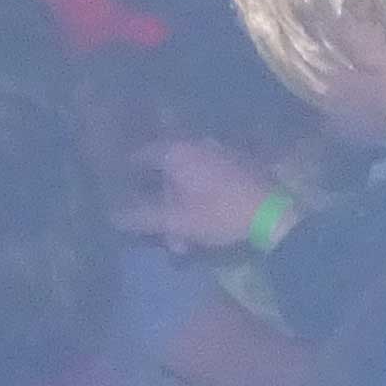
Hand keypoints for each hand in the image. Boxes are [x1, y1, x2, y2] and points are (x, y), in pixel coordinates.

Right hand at [113, 135, 293, 252]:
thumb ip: (141, 217)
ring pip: (189, 180)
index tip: (119, 190)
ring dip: (182, 209)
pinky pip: (209, 180)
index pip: (140, 156)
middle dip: (161, 206)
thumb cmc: (220, 214)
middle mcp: (197, 143)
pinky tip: (206, 224)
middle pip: (167, 172)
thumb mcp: (176, 221)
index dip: (127, 173)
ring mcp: (221, 152)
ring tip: (186, 242)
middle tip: (162, 233)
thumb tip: (111, 215)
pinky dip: (201, 199)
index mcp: (177, 150)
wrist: (275, 215)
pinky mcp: (241, 165)